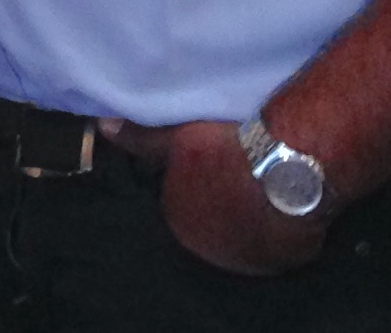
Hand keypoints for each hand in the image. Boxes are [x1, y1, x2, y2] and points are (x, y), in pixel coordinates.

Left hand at [98, 118, 328, 275]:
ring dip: (249, 219)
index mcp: (176, 217)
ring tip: (265, 188)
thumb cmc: (227, 150)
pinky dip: (279, 231)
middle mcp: (206, 247)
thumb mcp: (179, 138)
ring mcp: (246, 259)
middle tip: (238, 175)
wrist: (286, 166)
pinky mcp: (280, 262)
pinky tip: (286, 207)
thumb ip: (142, 139)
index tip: (211, 164)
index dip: (195, 180)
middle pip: (210, 221)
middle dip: (219, 203)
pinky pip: (276, 247)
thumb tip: (103, 127)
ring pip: (243, 235)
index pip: (178, 200)